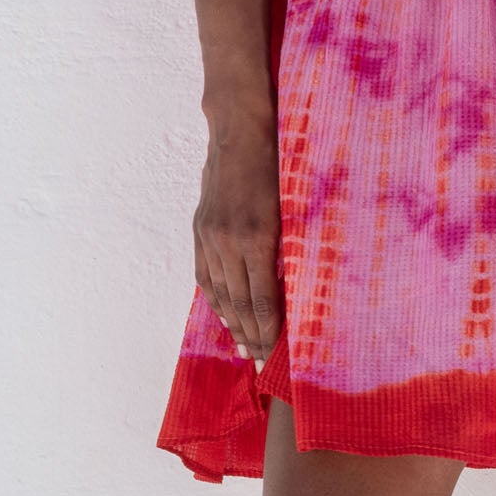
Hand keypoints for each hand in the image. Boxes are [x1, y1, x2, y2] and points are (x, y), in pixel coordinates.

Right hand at [194, 108, 281, 365]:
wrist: (240, 131)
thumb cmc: (279, 162)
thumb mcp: (294, 204)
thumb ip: (290, 246)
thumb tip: (294, 286)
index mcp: (257, 237)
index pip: (262, 299)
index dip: (267, 332)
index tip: (273, 357)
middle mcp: (229, 242)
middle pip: (239, 303)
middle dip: (251, 337)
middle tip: (261, 364)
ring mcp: (210, 236)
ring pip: (220, 292)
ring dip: (233, 324)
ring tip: (243, 348)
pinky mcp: (201, 228)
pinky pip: (206, 274)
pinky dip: (216, 299)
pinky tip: (224, 314)